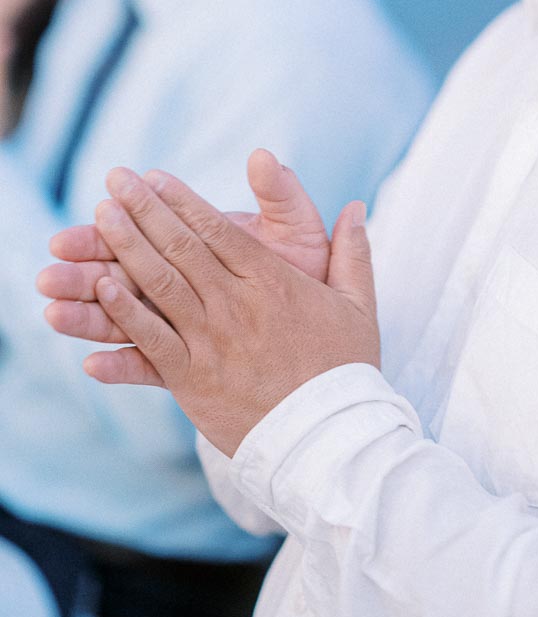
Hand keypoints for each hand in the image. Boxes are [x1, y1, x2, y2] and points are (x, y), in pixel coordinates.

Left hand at [62, 165, 378, 455]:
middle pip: (182, 247)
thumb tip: (357, 208)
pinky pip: (151, 341)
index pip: (218, 230)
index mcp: (273, 281)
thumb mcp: (358, 305)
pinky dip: (124, 314)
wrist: (330, 440)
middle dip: (145, 209)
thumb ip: (353, 253)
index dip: (182, 200)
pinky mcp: (193, 380)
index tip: (153, 177)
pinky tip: (101, 288)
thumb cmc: (345, 371)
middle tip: (115, 179)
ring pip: (160, 285)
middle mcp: (236, 304)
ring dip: (125, 247)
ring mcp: (211, 342)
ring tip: (99, 217)